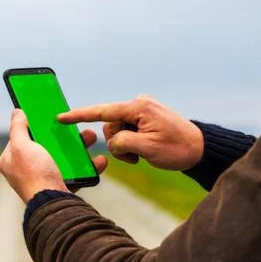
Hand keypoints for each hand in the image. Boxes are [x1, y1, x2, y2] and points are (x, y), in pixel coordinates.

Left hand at [0, 109, 107, 203]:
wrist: (53, 205)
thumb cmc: (34, 175)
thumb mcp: (22, 146)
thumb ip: (17, 128)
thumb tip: (16, 112)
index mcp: (11, 161)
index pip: (20, 137)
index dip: (34, 125)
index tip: (47, 117)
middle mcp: (26, 170)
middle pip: (45, 145)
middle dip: (63, 135)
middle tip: (75, 127)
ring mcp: (44, 179)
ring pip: (63, 157)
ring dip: (79, 148)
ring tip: (91, 138)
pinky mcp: (60, 186)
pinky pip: (76, 172)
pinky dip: (87, 166)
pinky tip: (98, 160)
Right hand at [58, 95, 203, 170]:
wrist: (200, 149)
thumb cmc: (177, 148)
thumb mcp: (147, 149)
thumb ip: (122, 142)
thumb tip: (112, 140)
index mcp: (138, 108)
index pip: (102, 111)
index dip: (79, 116)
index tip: (61, 117)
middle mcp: (138, 105)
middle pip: (110, 126)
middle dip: (117, 144)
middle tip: (135, 156)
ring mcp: (142, 111)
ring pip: (117, 131)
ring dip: (125, 146)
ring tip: (142, 155)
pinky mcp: (144, 118)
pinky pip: (127, 131)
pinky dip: (131, 144)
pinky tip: (145, 150)